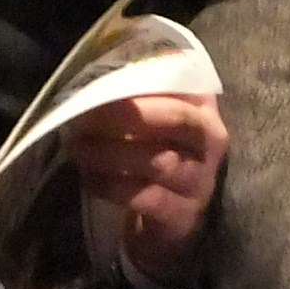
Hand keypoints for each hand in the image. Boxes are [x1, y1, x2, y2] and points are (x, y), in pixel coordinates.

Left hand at [72, 91, 228, 288]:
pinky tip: (89, 178)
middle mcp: (211, 140)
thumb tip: (92, 71)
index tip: (102, 77)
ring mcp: (201, 181)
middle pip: (178, 118)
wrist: (168, 217)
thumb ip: (134, 94)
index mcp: (202, 107)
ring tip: (78, 147)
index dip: (143, 77)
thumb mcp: (150, 120)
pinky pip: (148, 198)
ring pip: (160, 162)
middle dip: (130, 113)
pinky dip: (113, 187)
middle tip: (86, 112)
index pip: (182, 81)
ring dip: (113, 153)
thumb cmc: (153, 153)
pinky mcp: (184, 216)